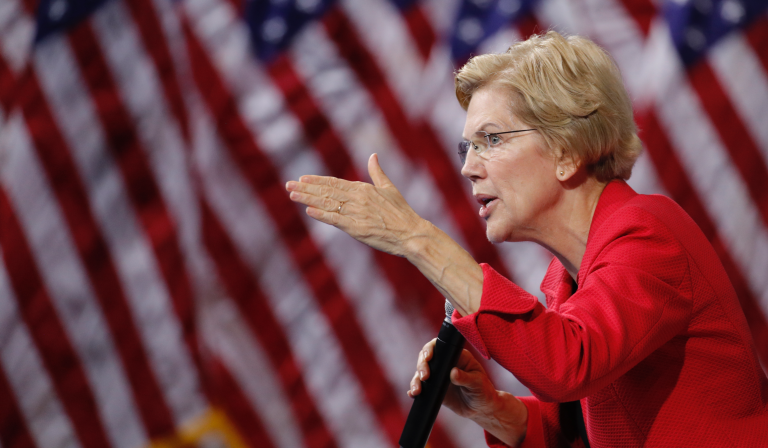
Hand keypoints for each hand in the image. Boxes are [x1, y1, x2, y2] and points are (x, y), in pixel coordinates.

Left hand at [285, 154, 429, 257]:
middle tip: (288, 185)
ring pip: (328, 204)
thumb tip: (373, 155)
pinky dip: (322, 215)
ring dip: (308, 199)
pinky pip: (336, 220)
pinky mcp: (357, 228)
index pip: (334, 183)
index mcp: (363, 189)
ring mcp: (356, 213)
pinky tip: (309, 211)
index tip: (302, 178)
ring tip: (292, 195)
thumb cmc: (402, 212)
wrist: (411, 233)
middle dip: (306, 188)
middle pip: (327, 191)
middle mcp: (358, 198)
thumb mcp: (389, 188)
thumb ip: (377, 172)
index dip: (317, 180)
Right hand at [409, 339, 527, 445]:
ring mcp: (438, 376)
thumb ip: (466, 378)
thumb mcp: (478, 384)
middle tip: (424, 377)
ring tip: (417, 391)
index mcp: (457, 356)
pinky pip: (421, 387)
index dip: (430, 349)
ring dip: (416, 380)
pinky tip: (412, 394)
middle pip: (426, 357)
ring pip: (420, 373)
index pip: (440, 346)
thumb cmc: (484, 392)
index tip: (428, 357)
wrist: (481, 409)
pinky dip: (414, 390)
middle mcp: (445, 364)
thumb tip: (453, 372)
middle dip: (421, 365)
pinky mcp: (434, 389)